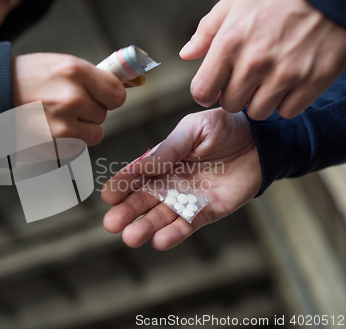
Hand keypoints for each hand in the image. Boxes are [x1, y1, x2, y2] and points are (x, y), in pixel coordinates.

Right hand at [12, 53, 125, 145]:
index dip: (109, 96)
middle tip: (64, 104)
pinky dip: (66, 143)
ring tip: (55, 118)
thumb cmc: (21, 79)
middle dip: (89, 111)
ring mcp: (62, 127)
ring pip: (93, 134)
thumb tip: (124, 86)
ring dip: (80, 129)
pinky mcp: (52, 148)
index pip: (117, 94)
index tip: (101, 96)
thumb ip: (90, 76)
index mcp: (75, 72)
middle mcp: (72, 99)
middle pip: (103, 115)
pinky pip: (76, 149)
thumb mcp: (57, 64)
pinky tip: (46, 130)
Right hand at [101, 108, 261, 249]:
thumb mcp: (192, 130)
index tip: (108, 197)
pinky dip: (173, 234)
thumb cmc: (224, 128)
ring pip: (161, 217)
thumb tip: (138, 167)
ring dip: (146, 228)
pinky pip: (187, 225)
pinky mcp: (207, 212)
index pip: (136, 176)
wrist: (261, 140)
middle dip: (126, 213)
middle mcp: (170, 183)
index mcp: (162, 161)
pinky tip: (159, 241)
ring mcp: (187, 199)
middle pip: (143, 201)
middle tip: (112, 224)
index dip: (120, 186)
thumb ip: (167, 149)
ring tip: (131, 238)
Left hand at [180, 0, 345, 119]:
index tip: (214, 90)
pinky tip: (290, 83)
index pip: (202, 91)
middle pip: (230, 104)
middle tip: (247, 80)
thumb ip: (208, 31)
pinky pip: (288, 111)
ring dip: (260, 101)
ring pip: (258, 111)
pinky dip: (287, 102)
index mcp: (230, 42)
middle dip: (235, 95)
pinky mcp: (313, 80)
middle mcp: (254, 61)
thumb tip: (187, 54)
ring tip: (269, 80)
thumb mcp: (236, 2)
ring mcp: (285, 73)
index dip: (206, 93)